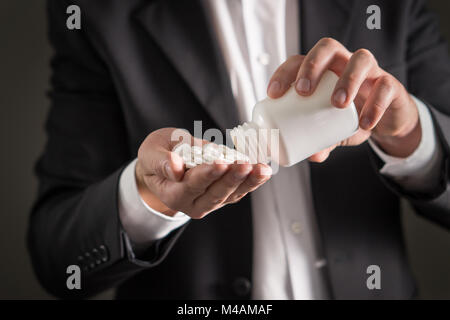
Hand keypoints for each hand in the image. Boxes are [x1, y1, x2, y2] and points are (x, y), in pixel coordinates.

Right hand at [136, 128, 271, 218]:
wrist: (164, 167)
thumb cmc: (157, 157)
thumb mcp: (150, 153)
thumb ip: (160, 161)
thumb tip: (175, 167)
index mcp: (173, 194)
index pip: (193, 185)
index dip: (208, 174)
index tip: (221, 163)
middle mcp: (193, 203)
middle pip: (216, 193)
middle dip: (233, 178)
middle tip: (246, 164)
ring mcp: (210, 202)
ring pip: (232, 194)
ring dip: (249, 181)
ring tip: (262, 169)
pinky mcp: (223, 195)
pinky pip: (239, 190)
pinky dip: (252, 181)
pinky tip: (263, 171)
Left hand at [267, 37, 420, 161]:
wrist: (387, 120)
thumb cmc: (350, 116)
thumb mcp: (332, 131)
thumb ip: (320, 141)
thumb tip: (311, 156)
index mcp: (322, 70)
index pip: (299, 60)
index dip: (284, 72)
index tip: (273, 94)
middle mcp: (344, 63)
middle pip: (327, 48)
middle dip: (312, 66)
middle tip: (303, 92)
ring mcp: (370, 71)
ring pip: (360, 59)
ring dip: (347, 79)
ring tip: (337, 104)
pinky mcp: (391, 85)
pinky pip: (386, 87)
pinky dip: (375, 104)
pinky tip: (365, 123)